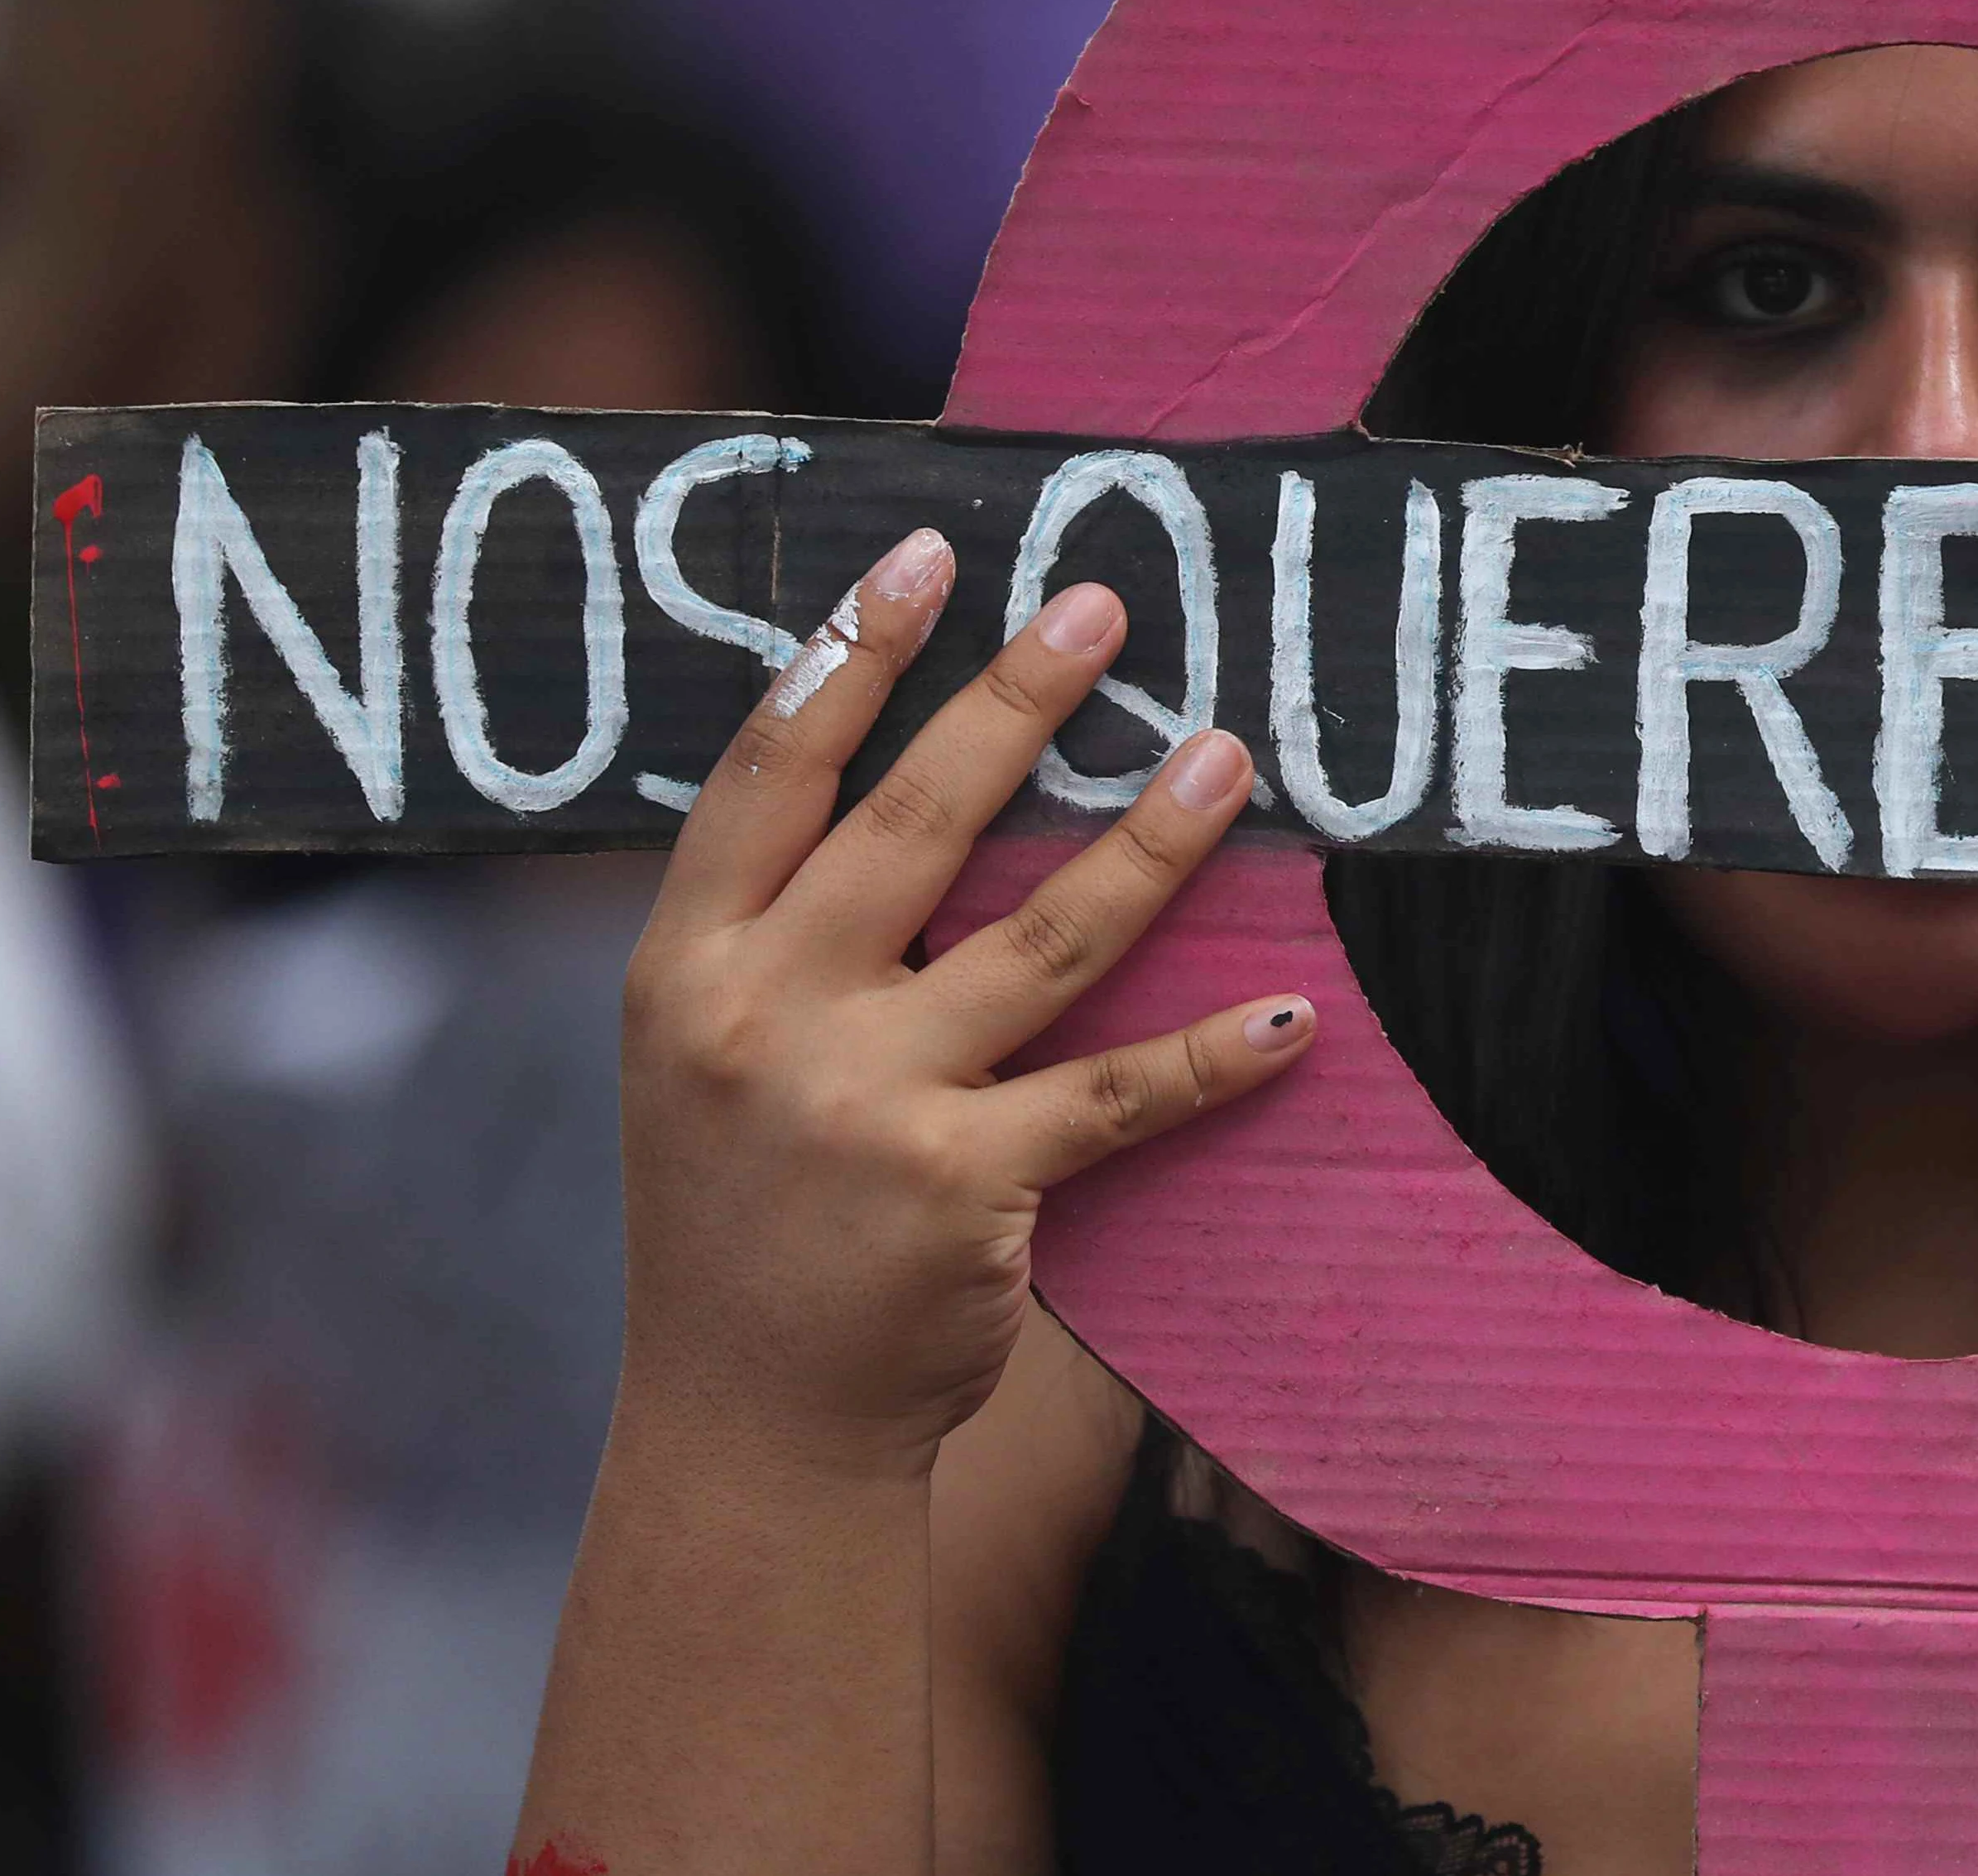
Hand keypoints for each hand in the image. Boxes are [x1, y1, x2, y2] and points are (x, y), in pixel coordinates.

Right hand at [614, 530, 1317, 1478]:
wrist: (747, 1419)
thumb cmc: (741, 1216)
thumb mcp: (701, 1056)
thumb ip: (775, 934)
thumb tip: (913, 786)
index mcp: (685, 968)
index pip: (768, 777)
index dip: (846, 658)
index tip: (925, 559)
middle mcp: (761, 1021)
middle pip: (913, 825)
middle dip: (1015, 704)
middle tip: (1105, 612)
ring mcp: (864, 1106)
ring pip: (1043, 939)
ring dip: (1149, 843)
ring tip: (1225, 759)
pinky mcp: (965, 1190)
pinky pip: (1118, 1096)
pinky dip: (1213, 1053)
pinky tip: (1292, 1012)